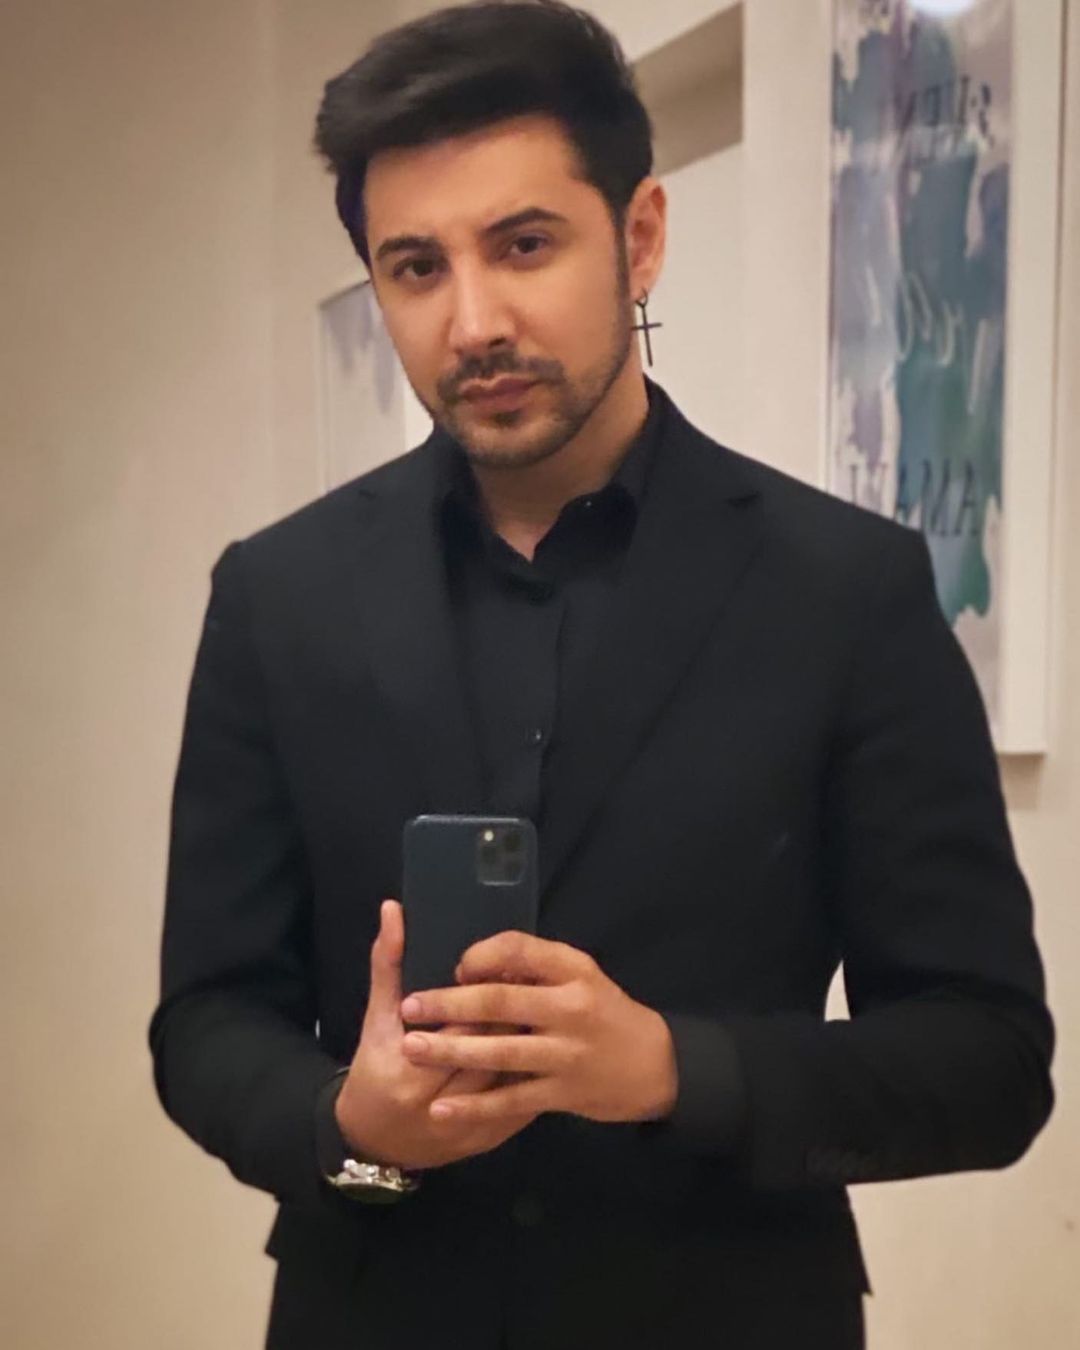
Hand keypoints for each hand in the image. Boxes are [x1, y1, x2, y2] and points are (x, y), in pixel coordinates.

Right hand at [333, 901, 540, 1170]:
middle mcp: (438, 1104)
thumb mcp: (376, 1018)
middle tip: (532, 983)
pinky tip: (547, 1048)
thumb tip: (393, 910)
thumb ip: (387, 964)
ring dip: (530, 1042)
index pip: (463, 1023)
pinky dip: (535, 1075)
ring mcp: (467, 1129)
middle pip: (493, 1049)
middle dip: (516, 1015)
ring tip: (544, 1010)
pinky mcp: (488, 1142)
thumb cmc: (373, 1071)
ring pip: (513, 1077)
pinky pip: (522, 1105)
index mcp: (409, 1069)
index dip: (488, 991)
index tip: (507, 965)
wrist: (373, 1143)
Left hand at [398, 930, 678, 1127]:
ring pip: (500, 1051)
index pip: (519, 949)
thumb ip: (536, 968)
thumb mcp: (580, 976)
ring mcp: (567, 1053)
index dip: (481, 956)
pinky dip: (475, 1106)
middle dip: (448, 1004)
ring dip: (451, 1050)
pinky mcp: (564, 1093)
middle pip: (500, 1001)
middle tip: (410, 1007)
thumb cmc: (604, 1012)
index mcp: (573, 970)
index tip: (454, 967)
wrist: (653, 1064)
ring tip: (412, 1048)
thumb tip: (477, 964)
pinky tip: (442, 1109)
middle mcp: (570, 1008)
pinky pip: (511, 1100)